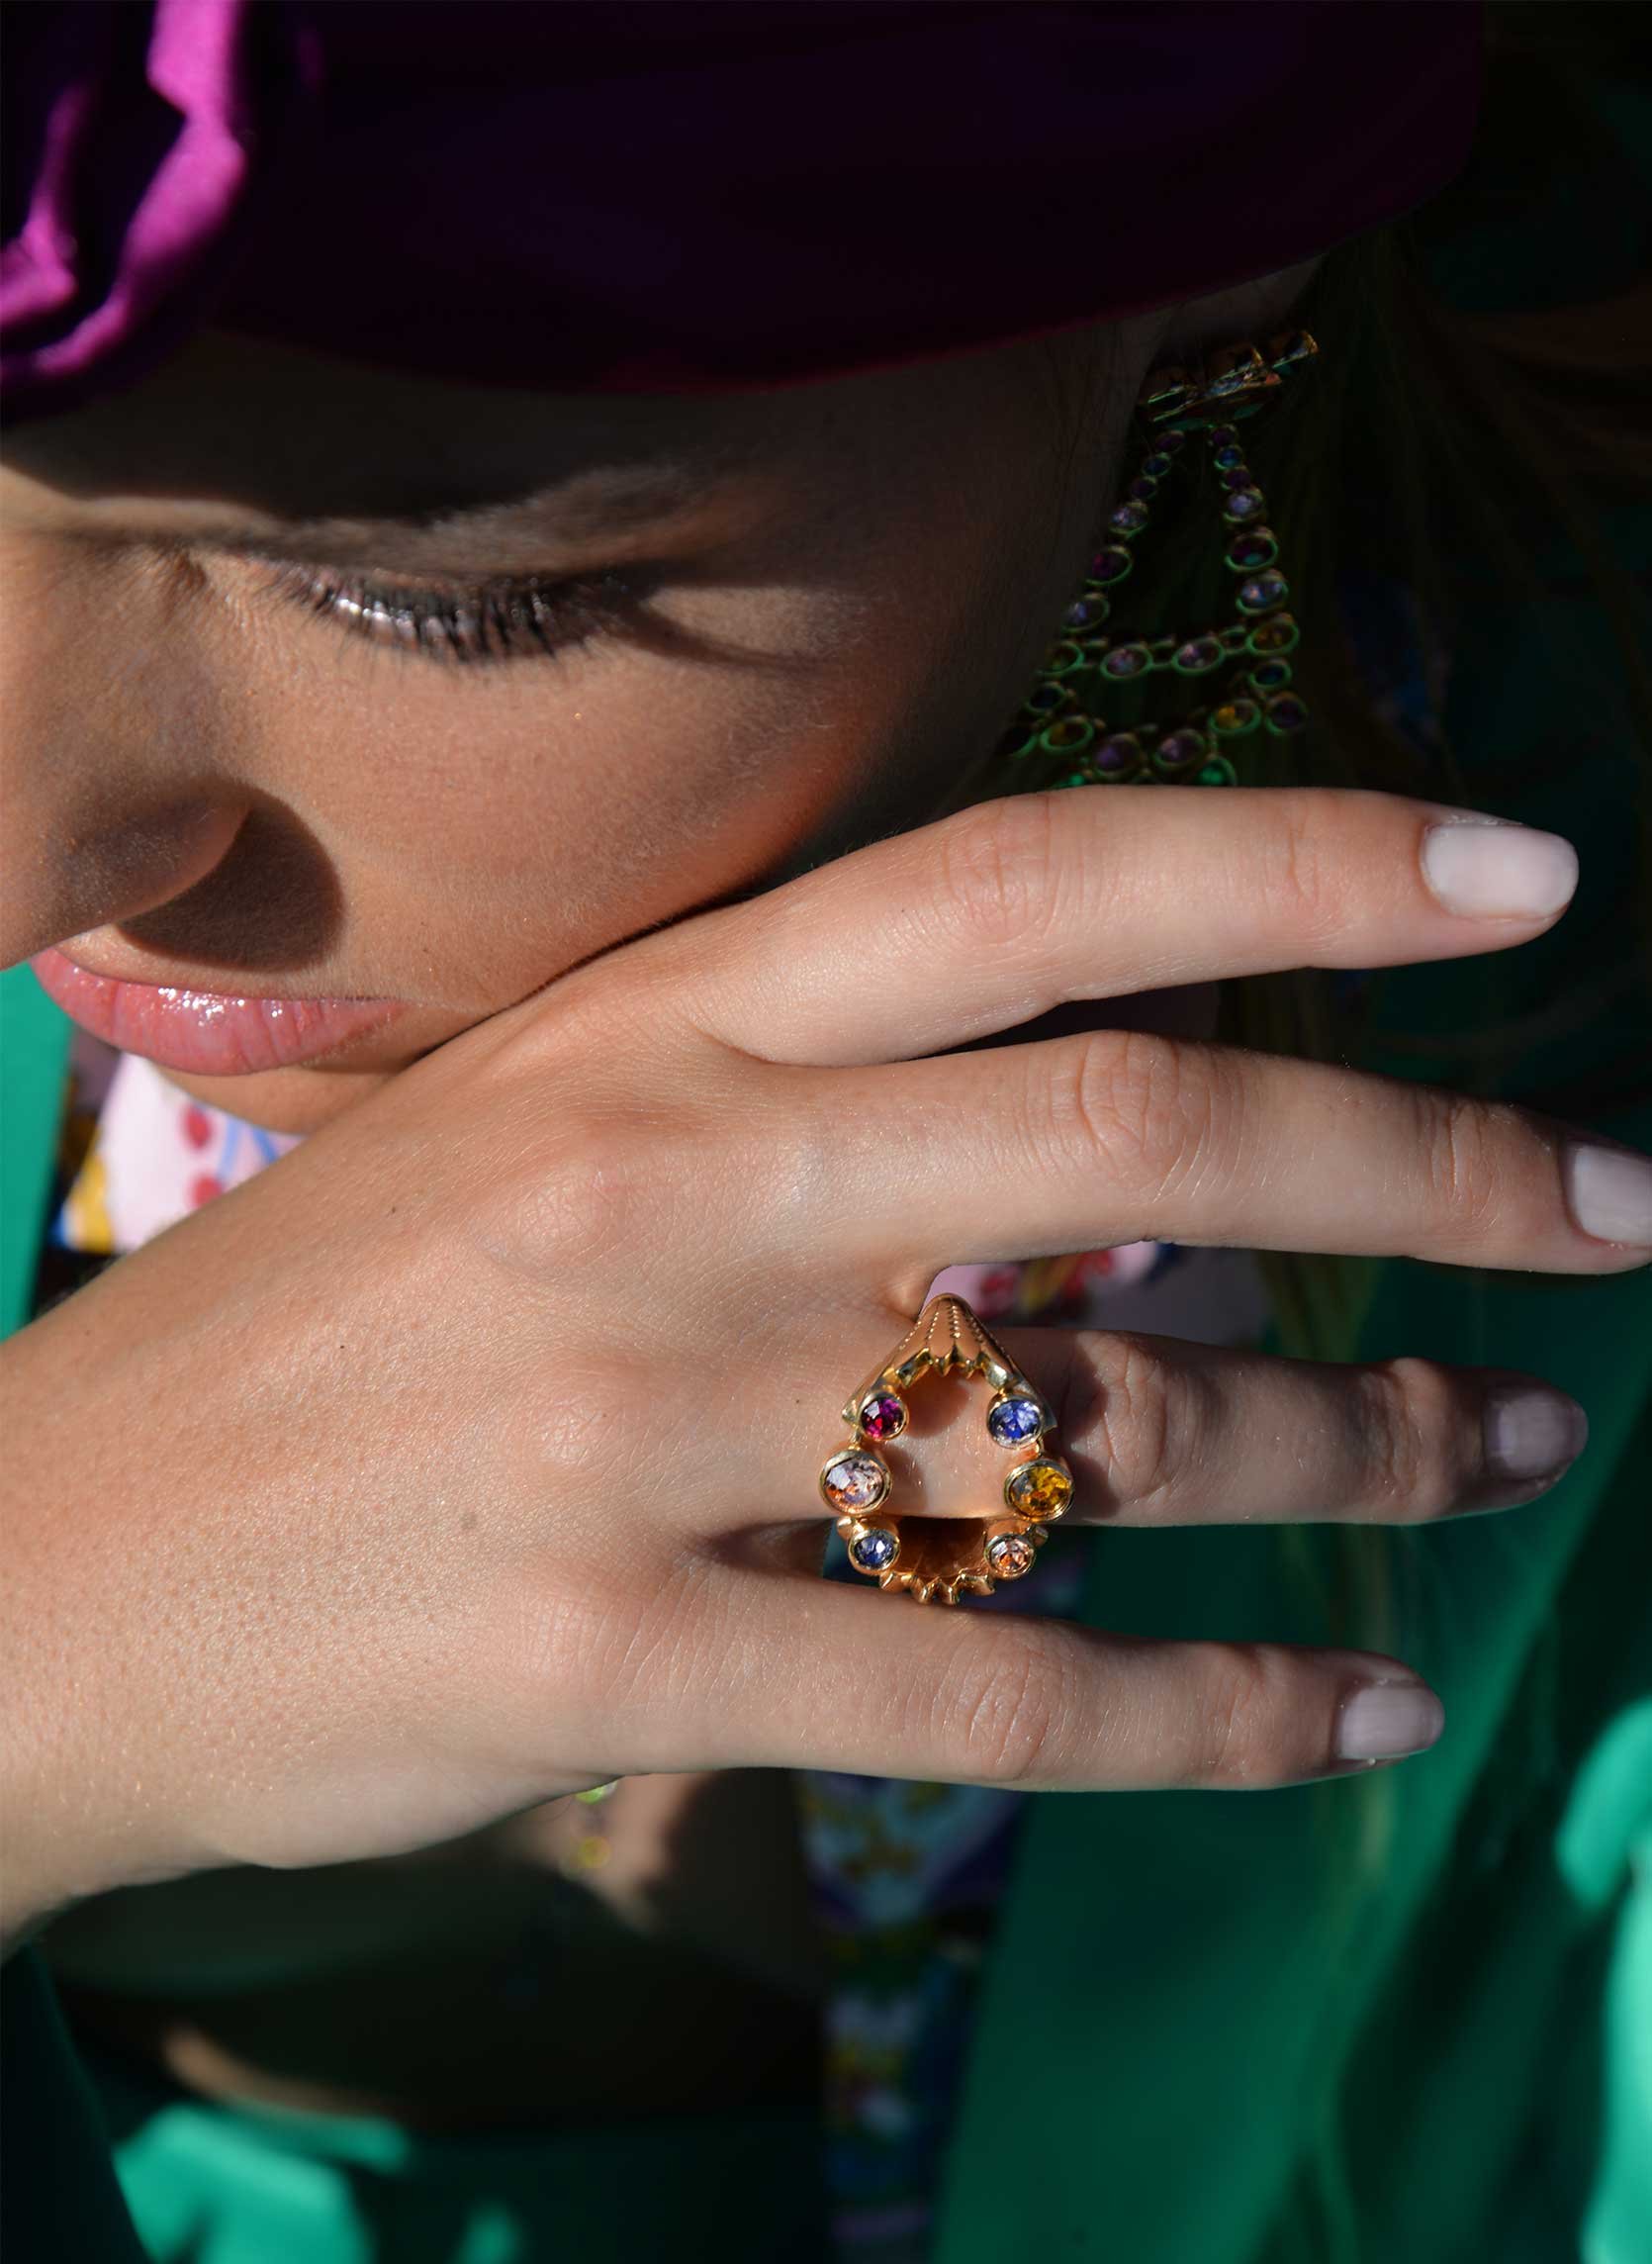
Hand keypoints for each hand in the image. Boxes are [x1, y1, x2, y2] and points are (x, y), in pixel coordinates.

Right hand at [4, 787, 1639, 1940]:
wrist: (35, 1580)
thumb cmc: (312, 1346)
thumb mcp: (534, 1149)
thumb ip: (807, 1126)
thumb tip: (1142, 1158)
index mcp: (647, 1026)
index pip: (1028, 880)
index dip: (1295, 860)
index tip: (1520, 880)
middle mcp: (669, 1185)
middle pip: (1142, 1130)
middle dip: (1432, 1168)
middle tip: (1619, 1212)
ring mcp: (641, 1423)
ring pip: (1106, 1419)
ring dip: (1360, 1451)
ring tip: (1501, 1463)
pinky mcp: (618, 1657)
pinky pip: (1005, 1684)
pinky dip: (1217, 1709)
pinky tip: (1350, 1712)